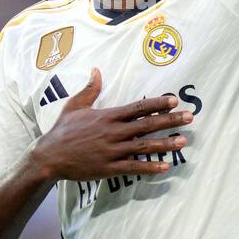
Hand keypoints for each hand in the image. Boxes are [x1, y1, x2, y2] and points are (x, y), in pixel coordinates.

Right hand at [30, 68, 192, 180]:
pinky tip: (165, 166)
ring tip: (183, 141)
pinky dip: (149, 166)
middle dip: (170, 121)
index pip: (138, 108)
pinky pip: (132, 167)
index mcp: (107, 116)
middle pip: (146, 125)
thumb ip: (90, 89)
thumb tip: (97, 70)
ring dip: (165, 144)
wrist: (48, 156)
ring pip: (143, 146)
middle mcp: (112, 132)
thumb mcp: (74, 106)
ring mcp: (111, 151)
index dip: (157, 104)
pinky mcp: (108, 168)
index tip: (174, 100)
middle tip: (189, 118)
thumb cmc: (62, 130)